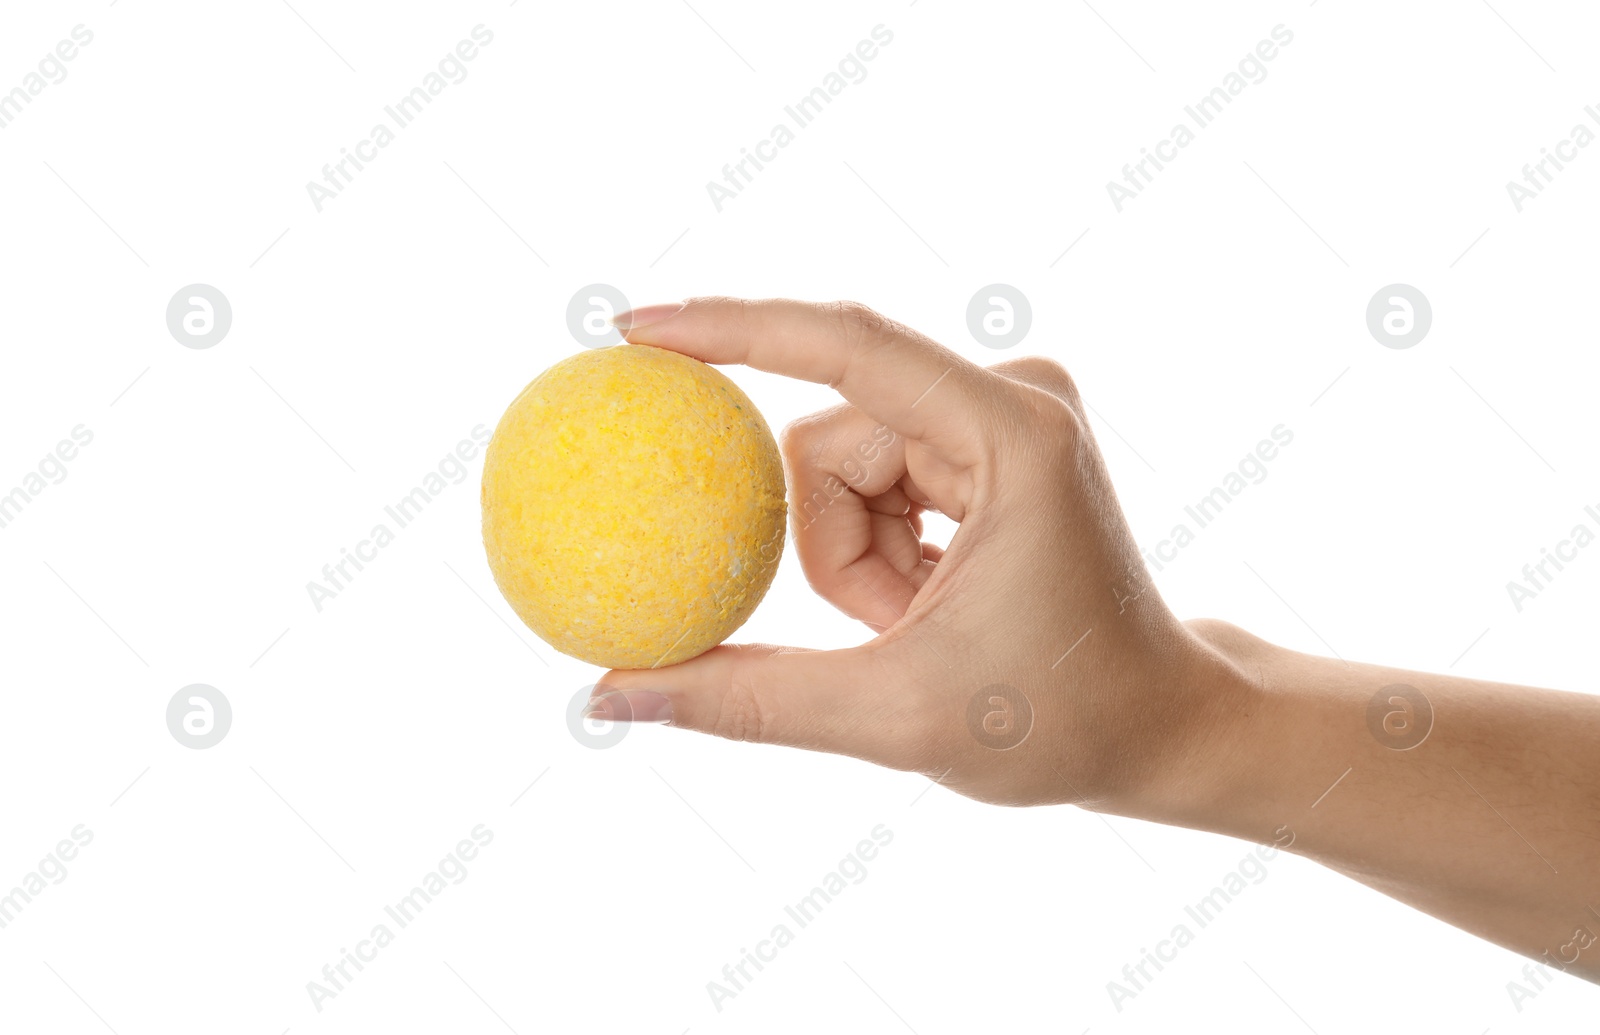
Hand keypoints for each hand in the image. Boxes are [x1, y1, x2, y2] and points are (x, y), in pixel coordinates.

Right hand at [588, 297, 1244, 809]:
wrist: (1158, 722)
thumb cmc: (1061, 721)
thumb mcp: (894, 717)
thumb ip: (747, 697)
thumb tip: (612, 692)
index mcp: (1010, 435)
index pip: (844, 346)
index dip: (730, 327)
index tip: (633, 328)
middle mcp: (1011, 394)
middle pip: (829, 435)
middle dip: (833, 549)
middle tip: (889, 626)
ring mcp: (1000, 409)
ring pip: (840, 462)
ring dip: (855, 561)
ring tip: (923, 621)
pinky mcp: (986, 432)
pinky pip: (870, 475)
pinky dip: (874, 552)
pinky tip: (932, 598)